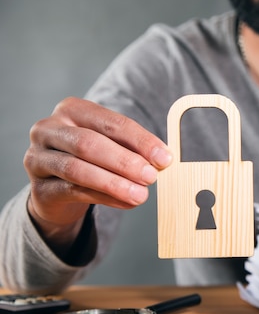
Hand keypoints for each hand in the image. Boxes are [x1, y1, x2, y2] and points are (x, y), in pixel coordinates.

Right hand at [23, 97, 171, 252]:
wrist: (57, 189)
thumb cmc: (91, 160)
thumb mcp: (112, 147)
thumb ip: (133, 149)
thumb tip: (162, 160)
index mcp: (71, 110)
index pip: (110, 122)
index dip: (140, 140)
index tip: (164, 158)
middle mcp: (49, 129)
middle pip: (89, 143)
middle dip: (124, 161)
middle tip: (151, 176)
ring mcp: (38, 158)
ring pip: (77, 169)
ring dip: (114, 183)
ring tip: (140, 194)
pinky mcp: (38, 187)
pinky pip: (73, 191)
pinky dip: (104, 198)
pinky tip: (126, 203)